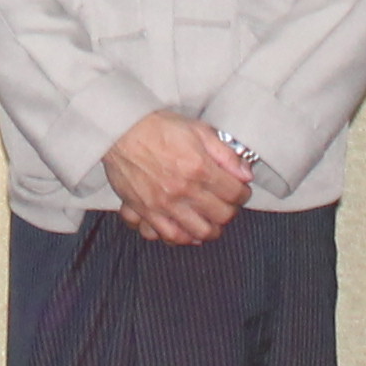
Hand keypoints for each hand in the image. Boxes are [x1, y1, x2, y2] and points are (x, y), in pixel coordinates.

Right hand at [100, 111, 253, 245]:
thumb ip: (224, 153)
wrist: (120, 130)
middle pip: (221, 216)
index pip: (235, 193)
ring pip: (198, 232)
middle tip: (227, 205)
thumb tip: (245, 173)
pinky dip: (182, 238)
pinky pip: (168, 236)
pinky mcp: (146, 211)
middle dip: (229, 212)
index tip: (240, 191)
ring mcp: (164, 204)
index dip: (243, 194)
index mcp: (199, 168)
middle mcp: (184, 190)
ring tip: (211, 222)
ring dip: (210, 230)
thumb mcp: (197, 130)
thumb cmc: (158, 127)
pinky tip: (187, 231)